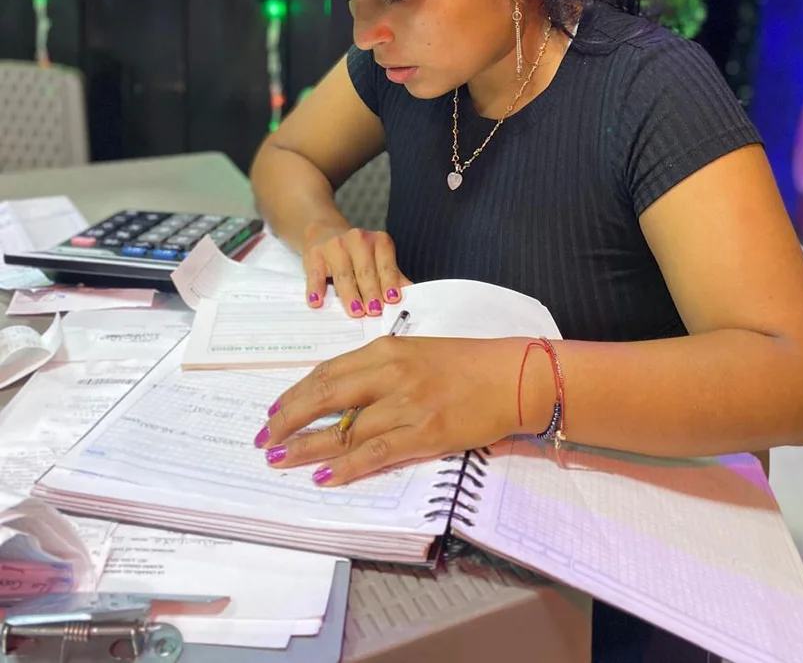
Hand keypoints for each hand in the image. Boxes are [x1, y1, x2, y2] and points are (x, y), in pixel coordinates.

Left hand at [255, 336, 545, 485]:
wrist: (513, 376)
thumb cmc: (466, 363)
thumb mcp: (417, 353)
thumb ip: (380, 369)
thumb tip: (343, 395)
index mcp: (386, 350)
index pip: (328, 373)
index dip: (296, 394)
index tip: (274, 410)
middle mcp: (390, 374)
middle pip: (326, 397)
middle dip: (289, 418)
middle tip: (265, 438)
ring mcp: (406, 405)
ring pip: (344, 429)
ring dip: (307, 447)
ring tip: (280, 459)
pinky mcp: (425, 433)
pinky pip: (375, 453)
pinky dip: (346, 467)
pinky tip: (323, 477)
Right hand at [303, 225, 411, 317]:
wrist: (324, 232)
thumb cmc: (357, 254)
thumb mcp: (377, 259)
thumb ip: (392, 277)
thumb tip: (411, 296)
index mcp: (378, 241)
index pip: (386, 265)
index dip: (389, 283)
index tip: (392, 300)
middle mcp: (357, 240)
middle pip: (365, 271)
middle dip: (371, 292)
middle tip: (375, 311)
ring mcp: (334, 246)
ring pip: (344, 274)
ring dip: (350, 295)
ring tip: (356, 311)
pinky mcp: (314, 254)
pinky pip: (315, 274)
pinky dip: (316, 288)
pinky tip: (317, 301)